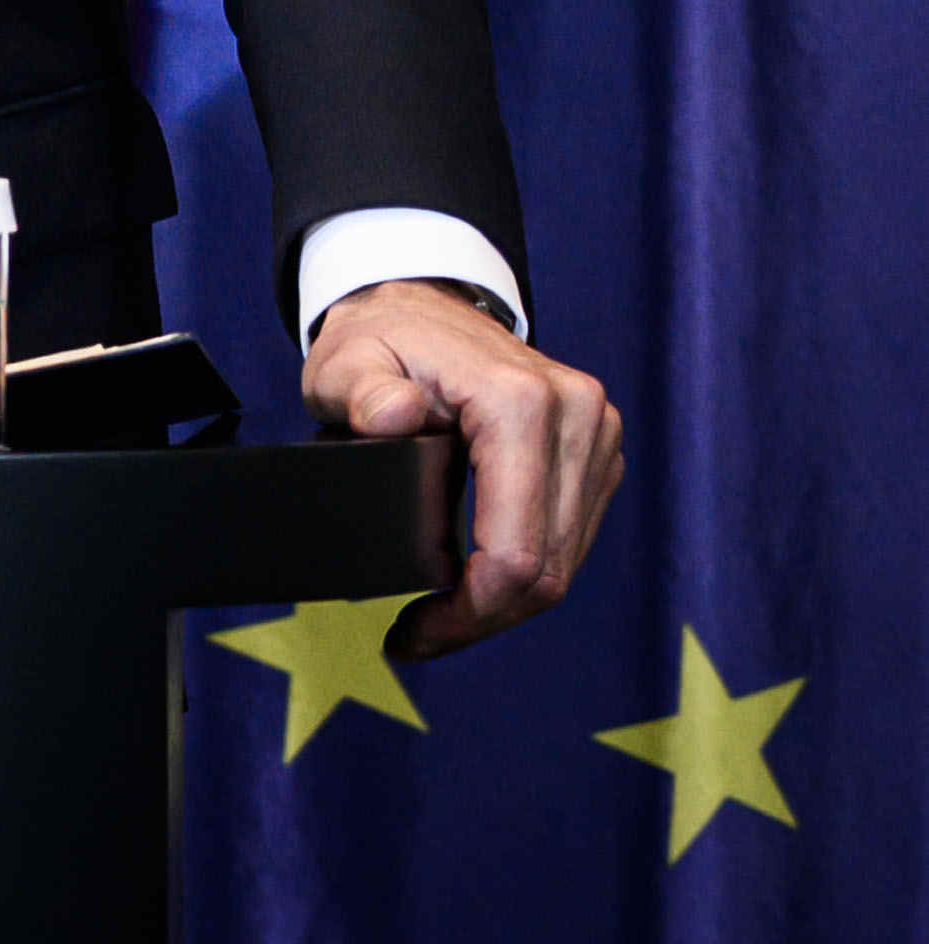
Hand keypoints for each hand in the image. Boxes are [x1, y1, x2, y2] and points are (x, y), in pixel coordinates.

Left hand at [302, 279, 624, 655]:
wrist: (422, 304)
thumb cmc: (380, 338)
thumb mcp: (346, 362)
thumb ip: (362, 392)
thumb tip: (393, 417)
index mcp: (522, 401)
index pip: (517, 548)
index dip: (470, 610)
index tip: (414, 633)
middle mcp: (578, 415)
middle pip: (549, 566)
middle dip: (484, 617)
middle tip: (419, 639)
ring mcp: (596, 433)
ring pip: (566, 561)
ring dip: (506, 603)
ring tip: (440, 622)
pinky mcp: (596, 450)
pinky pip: (570, 536)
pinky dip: (527, 572)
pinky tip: (476, 586)